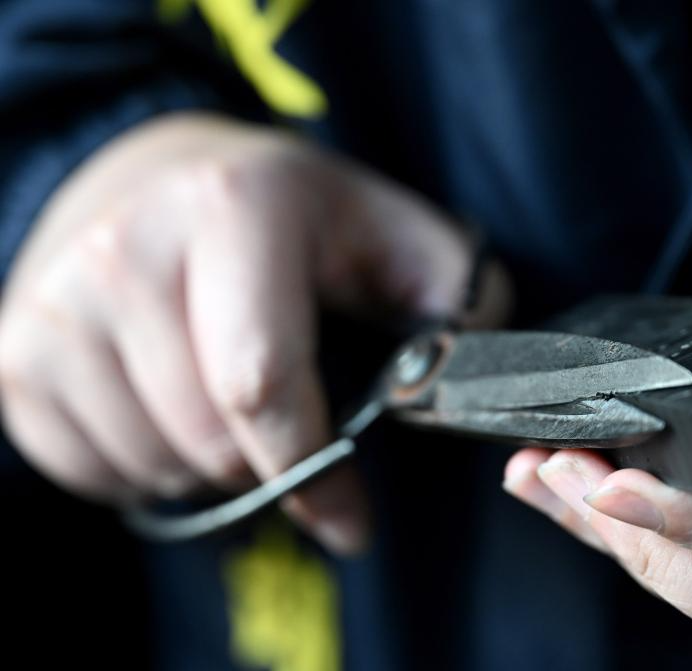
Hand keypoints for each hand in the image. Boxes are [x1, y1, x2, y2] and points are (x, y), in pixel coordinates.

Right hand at [0, 112, 501, 553]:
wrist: (149, 174)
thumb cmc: (284, 213)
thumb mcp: (384, 227)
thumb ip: (451, 293)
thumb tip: (475, 376)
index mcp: (234, 208)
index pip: (261, 379)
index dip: (314, 471)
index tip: (351, 523)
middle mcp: (126, 248)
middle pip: (206, 438)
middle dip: (266, 468)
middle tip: (289, 436)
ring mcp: (56, 301)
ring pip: (149, 463)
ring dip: (207, 469)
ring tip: (228, 410)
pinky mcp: (12, 349)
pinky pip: (86, 470)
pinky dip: (144, 470)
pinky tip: (169, 413)